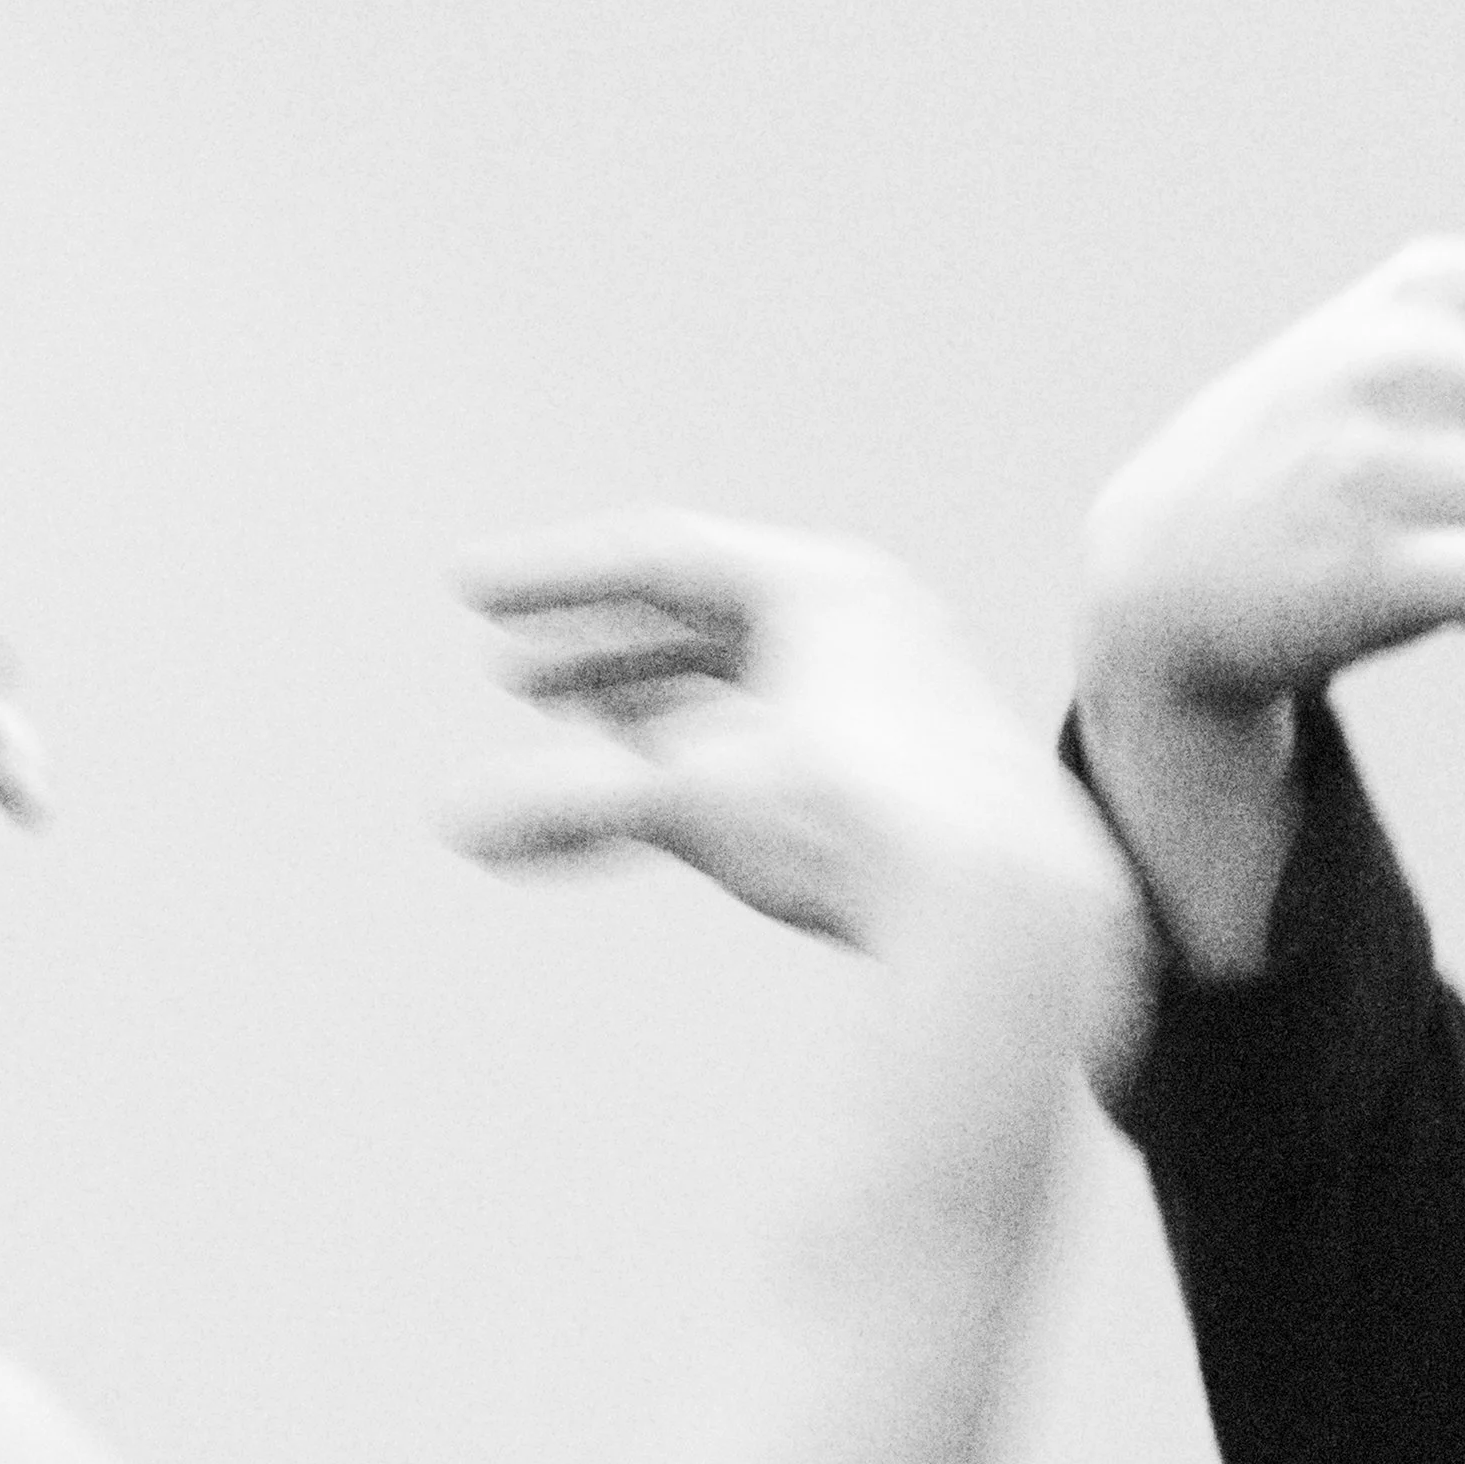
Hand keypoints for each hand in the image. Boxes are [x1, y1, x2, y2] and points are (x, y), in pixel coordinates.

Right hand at [444, 510, 1144, 1055]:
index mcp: (822, 586)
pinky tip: (676, 792)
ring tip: (584, 726)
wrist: (1006, 909)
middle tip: (514, 671)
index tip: (468, 592)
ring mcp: (903, 691)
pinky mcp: (922, 767)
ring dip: (658, 699)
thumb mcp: (699, 800)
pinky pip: (793, 736)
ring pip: (752, 680)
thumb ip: (574, 805)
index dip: (552, 577)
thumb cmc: (858, 829)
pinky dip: (723, 754)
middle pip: (707, 611)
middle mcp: (872, 621)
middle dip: (601, 641)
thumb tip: (458, 825)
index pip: (659, 554)